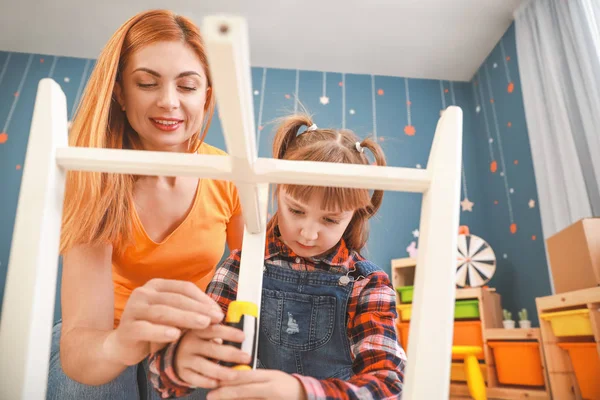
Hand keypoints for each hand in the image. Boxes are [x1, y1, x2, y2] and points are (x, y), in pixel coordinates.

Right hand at [104, 278, 224, 365]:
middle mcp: (143, 293)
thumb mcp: (172, 316)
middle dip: (199, 309)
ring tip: (203, 324)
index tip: (218, 311)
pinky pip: (145, 328)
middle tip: (216, 318)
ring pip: (163, 312)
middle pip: (176, 299)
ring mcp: (133, 309)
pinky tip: (175, 335)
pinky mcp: (127, 328)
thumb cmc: (154, 328)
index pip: (184, 288)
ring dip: (185, 318)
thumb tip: (218, 314)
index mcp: (156, 285)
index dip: (203, 299)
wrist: (123, 345)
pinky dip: (161, 332)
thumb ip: (189, 311)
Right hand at [174, 324, 251, 387]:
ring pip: (204, 366)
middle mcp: (190, 343)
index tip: (243, 337)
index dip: (229, 333)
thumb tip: (240, 327)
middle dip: (231, 354)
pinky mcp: (182, 372)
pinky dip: (207, 382)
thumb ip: (219, 330)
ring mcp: (185, 359)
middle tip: (246, 358)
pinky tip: (218, 383)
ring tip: (235, 375)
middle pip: (212, 349)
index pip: (215, 329)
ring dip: (221, 371)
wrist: (175, 353)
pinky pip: (195, 379)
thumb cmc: (197, 342)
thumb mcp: (204, 331)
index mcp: (198, 330)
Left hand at [206, 370, 306, 399]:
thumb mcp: (272, 377)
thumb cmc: (286, 387)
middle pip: (244, 390)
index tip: (214, 381)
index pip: (246, 376)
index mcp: (270, 377)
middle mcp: (271, 389)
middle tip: (210, 395)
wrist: (306, 396)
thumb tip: (232, 378)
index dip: (228, 379)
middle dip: (225, 393)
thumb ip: (254, 378)